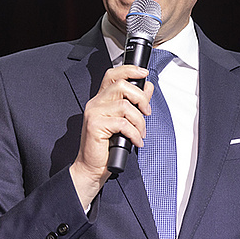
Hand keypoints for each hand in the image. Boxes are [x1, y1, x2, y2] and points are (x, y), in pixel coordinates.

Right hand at [69, 65, 153, 208]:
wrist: (92, 168)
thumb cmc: (107, 147)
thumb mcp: (125, 122)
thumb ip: (135, 103)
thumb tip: (148, 87)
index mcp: (101, 100)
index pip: (112, 75)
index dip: (129, 70)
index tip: (144, 73)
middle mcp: (95, 103)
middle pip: (121, 86)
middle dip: (140, 98)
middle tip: (146, 112)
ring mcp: (94, 114)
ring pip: (125, 106)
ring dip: (139, 122)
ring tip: (140, 133)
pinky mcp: (95, 126)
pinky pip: (122, 123)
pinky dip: (134, 133)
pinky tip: (136, 141)